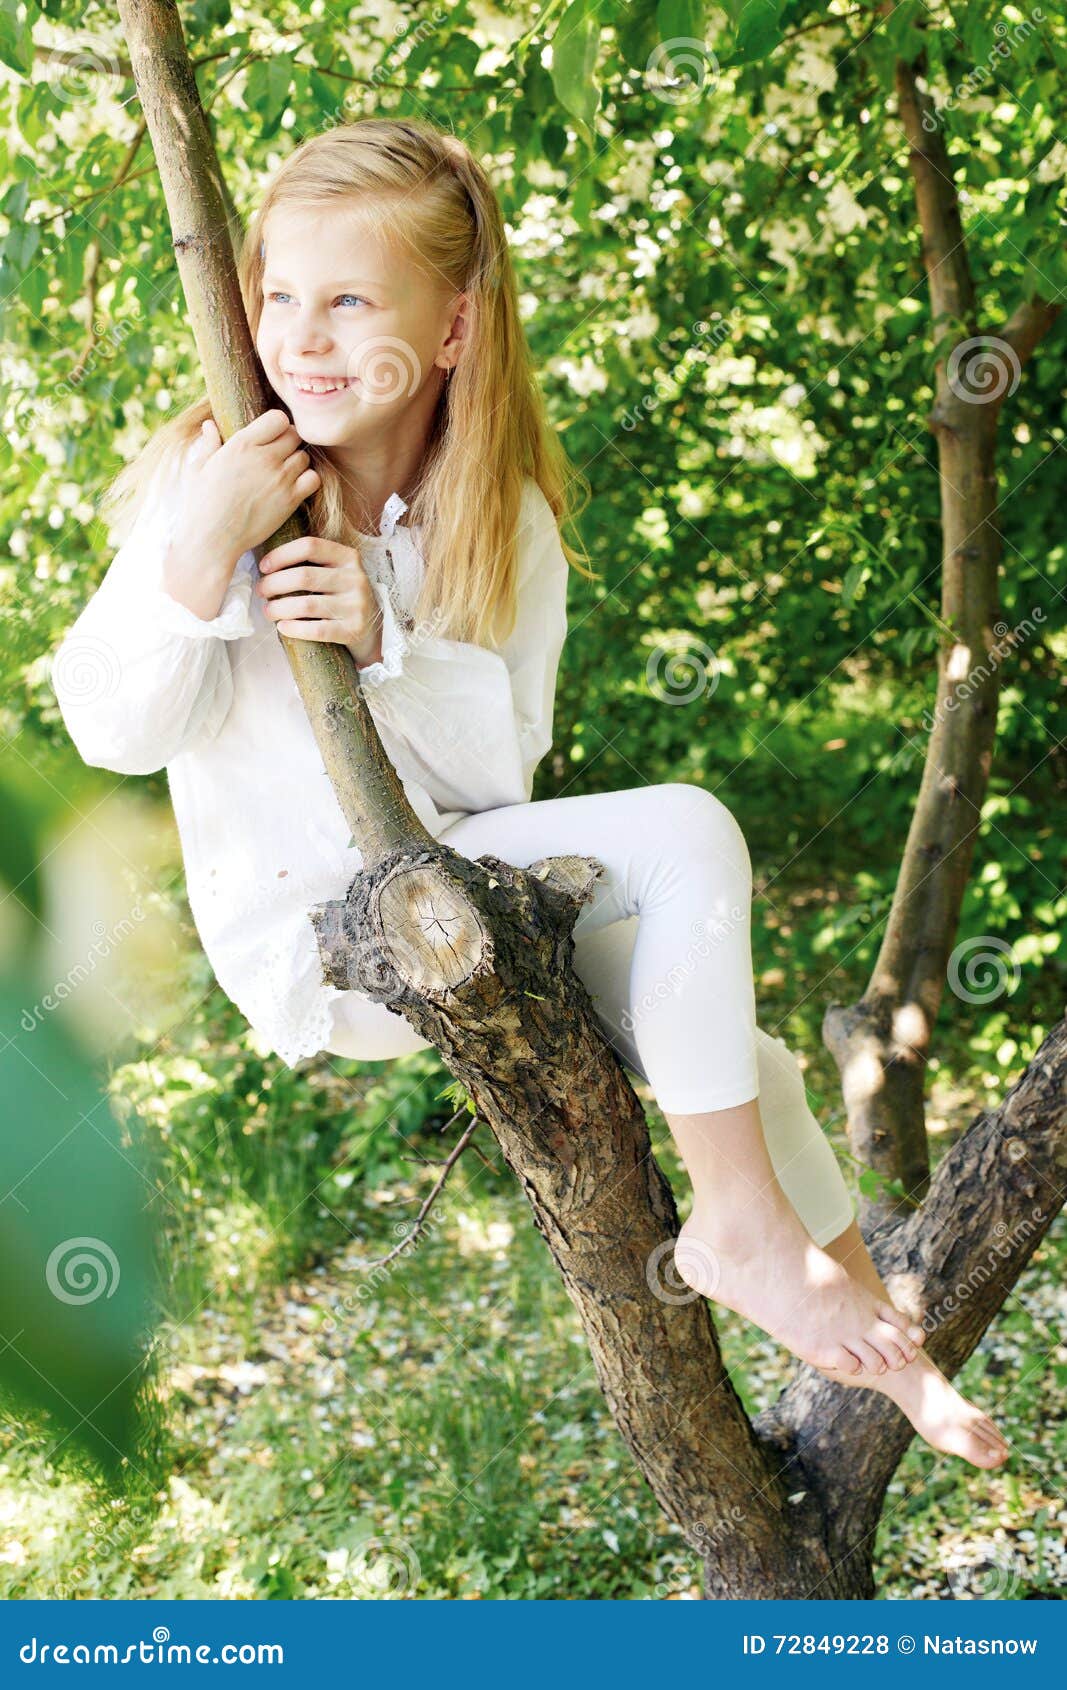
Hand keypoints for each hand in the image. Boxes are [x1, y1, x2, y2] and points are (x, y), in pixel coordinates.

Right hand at [174, 408, 321, 565]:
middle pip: (294, 435)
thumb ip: (209, 444)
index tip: (271, 437)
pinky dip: (307, 481)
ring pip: (304, 457)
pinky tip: (294, 488)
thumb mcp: (198, 469)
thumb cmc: (200, 504)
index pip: (279, 418)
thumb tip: (210, 425)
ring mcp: (279, 478)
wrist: (213, 539)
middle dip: (288, 443)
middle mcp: (264, 457)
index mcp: (241, 444)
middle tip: (278, 457)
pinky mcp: (290, 499)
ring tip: (283, 474)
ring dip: (297, 463)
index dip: (278, 426)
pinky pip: (313, 479)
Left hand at [256, 535, 383, 665]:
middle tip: (261, 592)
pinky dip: (295, 629)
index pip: (310, 546)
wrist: (371, 628)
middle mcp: (355, 579)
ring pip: (307, 605)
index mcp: (348, 557)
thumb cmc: (341, 596)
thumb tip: (266, 564)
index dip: (281, 555)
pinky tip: (282, 627)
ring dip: (279, 608)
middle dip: (274, 584)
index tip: (263, 567)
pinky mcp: (354, 630)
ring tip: (268, 611)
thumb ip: (311, 562)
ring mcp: (357, 605)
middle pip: (304, 577)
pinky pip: (317, 630)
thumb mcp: (335, 572)